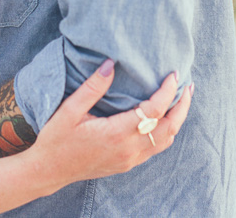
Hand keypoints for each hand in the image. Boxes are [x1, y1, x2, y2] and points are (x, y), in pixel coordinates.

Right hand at [25, 61, 191, 193]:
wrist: (48, 171)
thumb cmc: (56, 139)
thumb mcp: (69, 110)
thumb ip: (92, 87)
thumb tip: (111, 64)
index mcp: (116, 133)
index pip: (153, 110)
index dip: (167, 91)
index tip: (173, 74)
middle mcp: (128, 149)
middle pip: (169, 127)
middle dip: (182, 105)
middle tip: (188, 85)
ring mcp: (129, 159)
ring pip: (166, 140)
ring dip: (177, 119)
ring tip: (181, 99)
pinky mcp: (127, 163)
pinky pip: (156, 148)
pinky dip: (166, 131)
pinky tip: (164, 118)